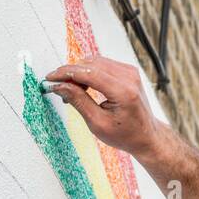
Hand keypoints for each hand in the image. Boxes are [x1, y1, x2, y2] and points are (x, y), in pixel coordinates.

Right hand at [44, 57, 165, 159]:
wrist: (147, 136)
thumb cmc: (125, 135)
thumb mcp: (97, 123)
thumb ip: (78, 101)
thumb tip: (59, 85)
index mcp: (123, 91)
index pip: (88, 72)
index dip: (66, 73)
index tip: (50, 78)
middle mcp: (129, 77)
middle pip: (90, 64)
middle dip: (71, 74)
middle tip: (59, 88)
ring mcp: (130, 72)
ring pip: (95, 62)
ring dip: (79, 73)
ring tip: (72, 91)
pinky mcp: (128, 71)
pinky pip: (102, 64)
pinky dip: (89, 72)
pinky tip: (83, 87)